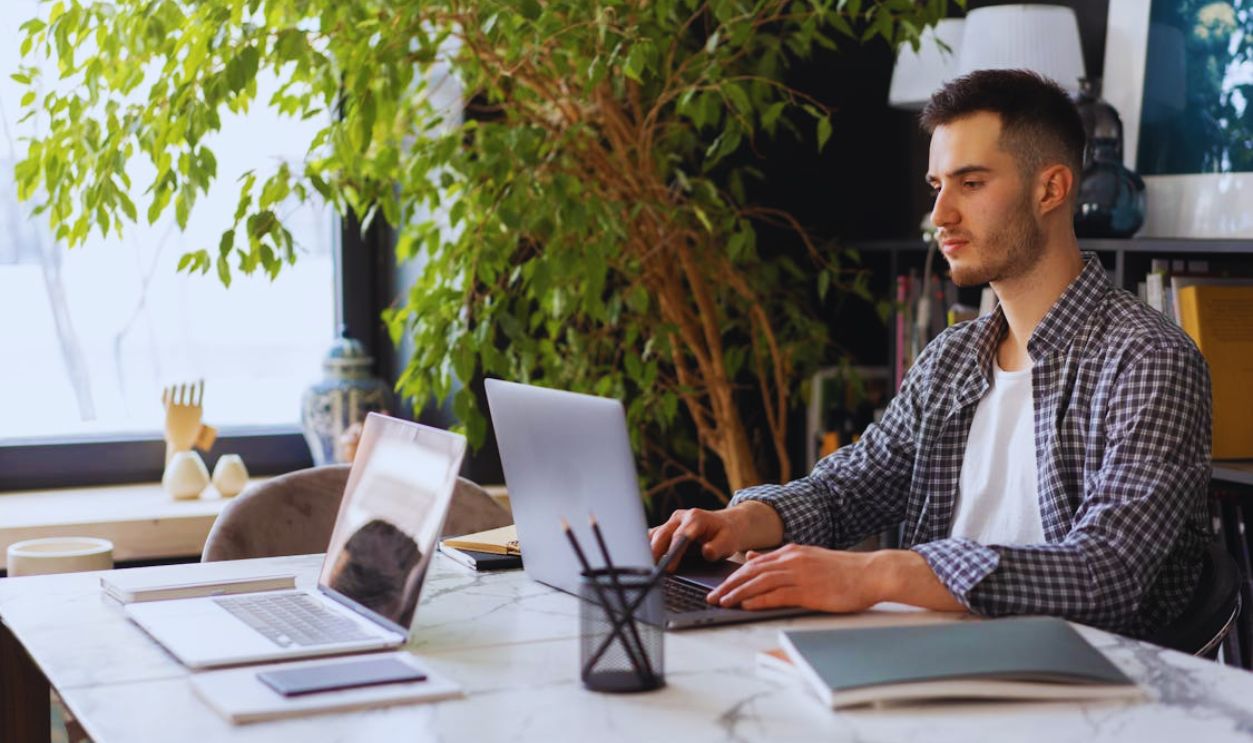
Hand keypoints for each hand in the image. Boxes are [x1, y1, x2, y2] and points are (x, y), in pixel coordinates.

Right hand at [647, 508, 741, 567]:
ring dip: (648, 551)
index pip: (680, 536)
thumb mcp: (729, 542)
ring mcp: (671, 522)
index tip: (668, 568)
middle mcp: (680, 517)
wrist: (726, 524)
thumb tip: (707, 552)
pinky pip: (653, 537)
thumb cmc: (727, 535)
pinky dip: (647, 548)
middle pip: (661, 534)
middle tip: (650, 572)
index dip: (673, 553)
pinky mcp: (666, 529)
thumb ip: (718, 548)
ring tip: (644, 569)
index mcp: (695, 518)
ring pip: (654, 535)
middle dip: (654, 553)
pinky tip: (644, 562)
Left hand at [705, 544, 889, 612]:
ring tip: (723, 602)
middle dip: (729, 585)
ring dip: (738, 593)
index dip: (734, 575)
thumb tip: (752, 559)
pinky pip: (778, 595)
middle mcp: (792, 560)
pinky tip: (746, 606)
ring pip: (761, 582)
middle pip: (752, 572)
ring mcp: (801, 574)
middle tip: (712, 596)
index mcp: (792, 552)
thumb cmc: (844, 570)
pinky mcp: (810, 590)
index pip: (754, 563)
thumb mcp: (808, 558)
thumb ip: (781, 560)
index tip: (719, 586)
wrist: (872, 572)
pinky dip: (759, 600)